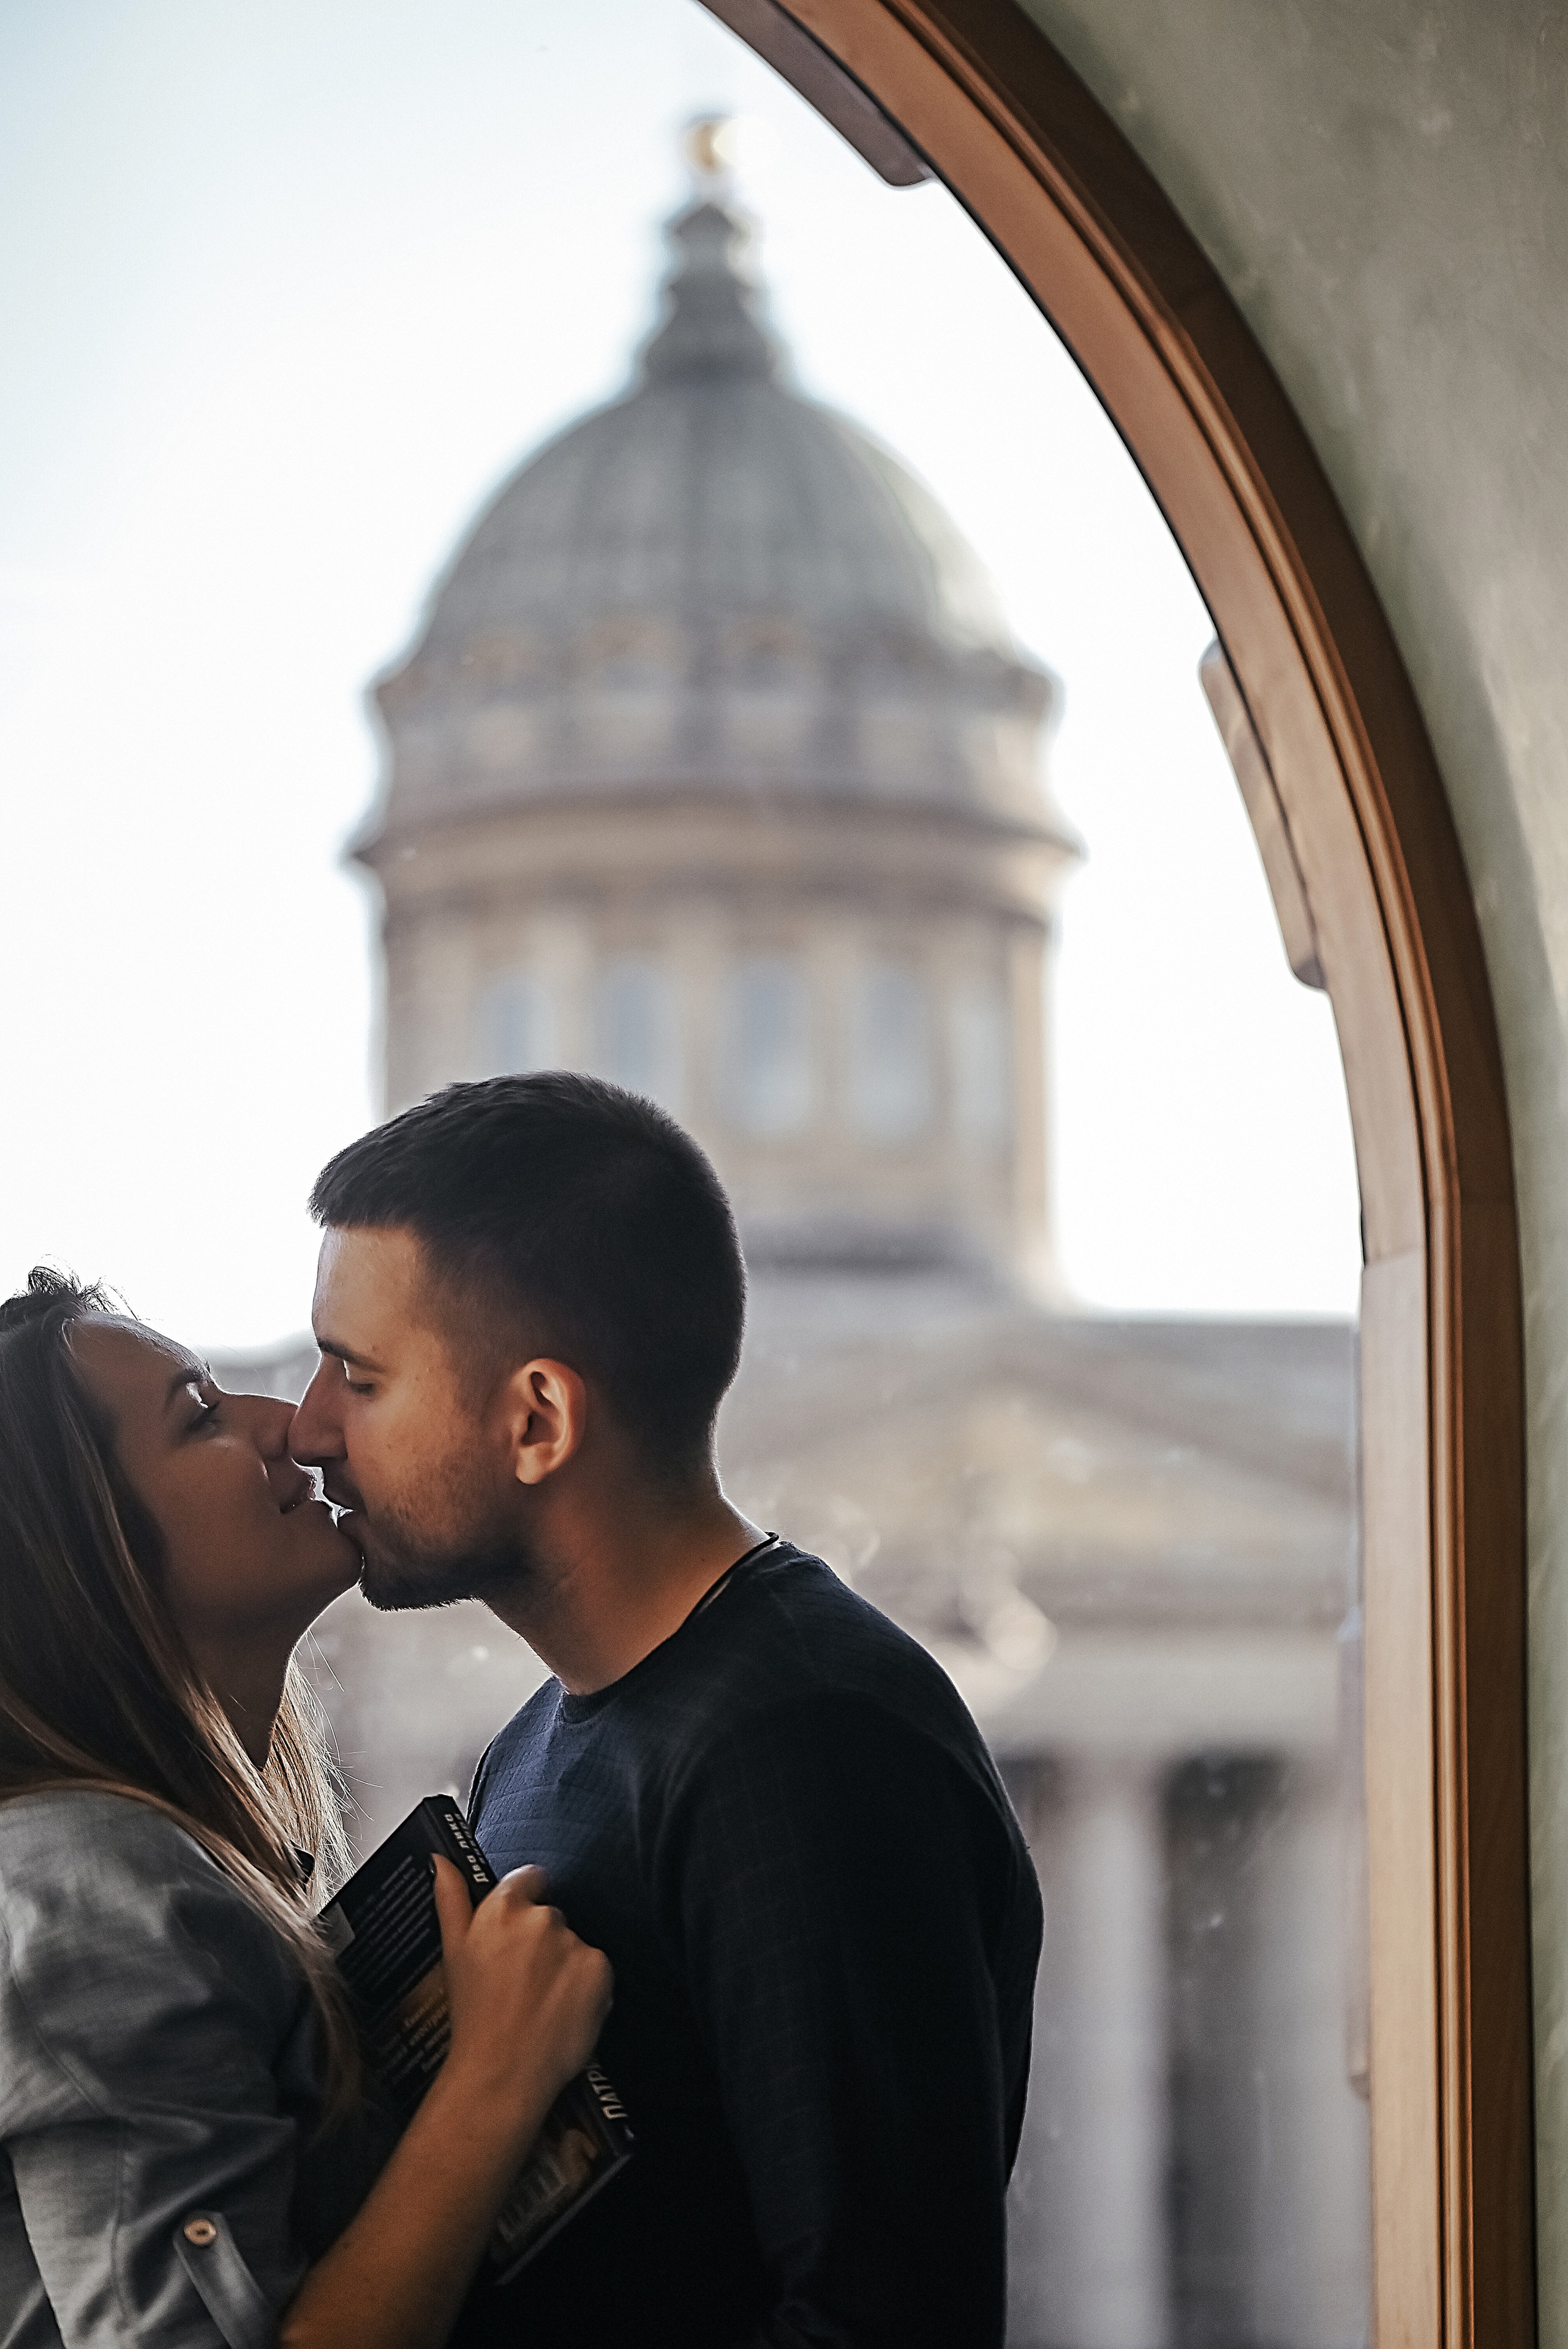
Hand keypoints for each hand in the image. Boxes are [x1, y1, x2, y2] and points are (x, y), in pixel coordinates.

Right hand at [431, 1857, 611, 2119]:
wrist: (502, 2072)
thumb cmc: (474, 2017)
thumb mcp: (452, 1952)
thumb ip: (451, 1898)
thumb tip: (441, 1861)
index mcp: (503, 1909)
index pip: (529, 1878)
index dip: (526, 1901)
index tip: (518, 1930)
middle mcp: (541, 1919)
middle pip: (550, 1917)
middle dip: (541, 1943)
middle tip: (522, 1980)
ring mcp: (572, 1943)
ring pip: (573, 1946)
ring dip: (563, 1966)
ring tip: (539, 2002)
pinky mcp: (599, 1969)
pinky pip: (596, 1970)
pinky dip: (585, 1987)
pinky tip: (561, 2011)